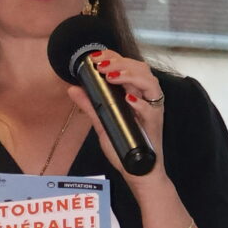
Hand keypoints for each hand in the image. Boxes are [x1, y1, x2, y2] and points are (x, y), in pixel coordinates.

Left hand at [66, 53, 168, 182]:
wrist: (138, 171)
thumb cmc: (124, 147)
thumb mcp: (102, 123)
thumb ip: (90, 106)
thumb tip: (73, 88)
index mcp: (135, 93)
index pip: (129, 66)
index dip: (115, 57)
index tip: (96, 57)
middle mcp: (146, 98)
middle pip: (141, 69)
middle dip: (120, 63)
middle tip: (101, 66)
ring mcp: (152, 110)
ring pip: (150, 83)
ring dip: (131, 76)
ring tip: (112, 77)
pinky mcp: (154, 124)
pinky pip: (151, 109)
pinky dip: (139, 103)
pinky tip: (128, 99)